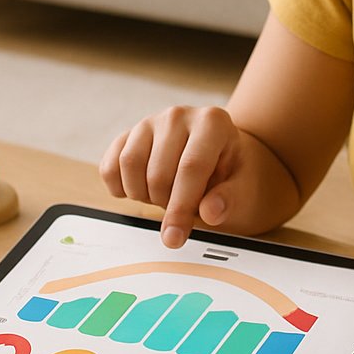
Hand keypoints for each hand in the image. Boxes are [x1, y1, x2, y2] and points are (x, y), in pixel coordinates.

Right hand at [100, 105, 247, 248]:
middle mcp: (179, 116)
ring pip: (130, 165)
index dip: (180, 208)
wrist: (217, 157)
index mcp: (213, 122)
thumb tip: (211, 212)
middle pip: (158, 172)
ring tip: (165, 196)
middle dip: (166, 203)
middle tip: (182, 208)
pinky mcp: (128, 134)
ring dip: (142, 194)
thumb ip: (230, 199)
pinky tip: (141, 191)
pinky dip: (119, 187)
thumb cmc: (230, 173)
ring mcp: (150, 122)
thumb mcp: (243, 187)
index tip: (175, 238)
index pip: (191, 167)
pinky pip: (110, 165)